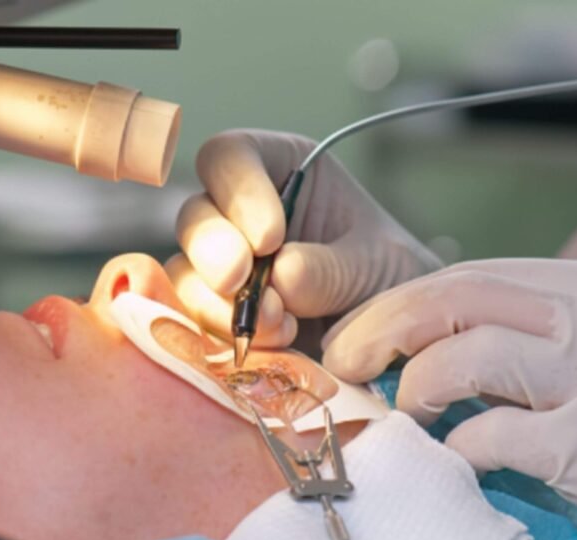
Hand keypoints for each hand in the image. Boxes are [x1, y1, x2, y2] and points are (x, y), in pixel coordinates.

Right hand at [166, 129, 441, 347]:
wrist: (392, 342)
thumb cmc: (389, 280)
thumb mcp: (378, 266)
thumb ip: (332, 268)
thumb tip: (279, 275)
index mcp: (280, 171)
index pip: (230, 156)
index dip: (237, 191)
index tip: (269, 238)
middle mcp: (238, 215)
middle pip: (194, 215)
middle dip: (214, 251)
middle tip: (241, 282)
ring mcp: (220, 268)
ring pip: (184, 272)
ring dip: (221, 304)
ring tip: (281, 326)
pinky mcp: (216, 317)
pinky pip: (192, 322)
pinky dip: (222, 338)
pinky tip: (269, 346)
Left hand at [322, 258, 576, 539]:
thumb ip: (540, 332)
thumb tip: (445, 347)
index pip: (467, 277)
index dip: (399, 303)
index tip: (360, 331)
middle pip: (452, 302)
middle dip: (381, 328)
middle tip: (346, 362)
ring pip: (463, 360)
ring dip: (416, 389)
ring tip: (411, 415)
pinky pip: (491, 438)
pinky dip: (456, 449)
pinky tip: (456, 460)